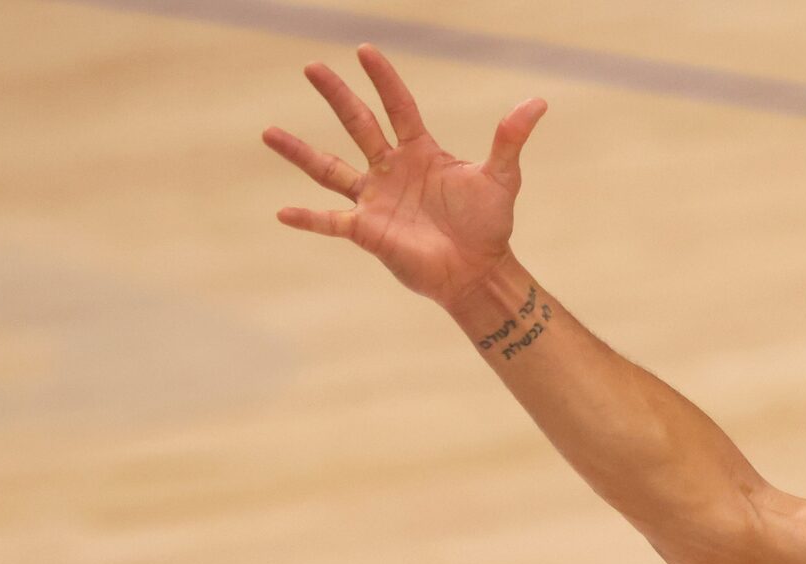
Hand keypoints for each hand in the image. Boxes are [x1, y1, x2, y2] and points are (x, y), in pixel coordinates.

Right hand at [264, 45, 546, 311]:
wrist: (479, 271)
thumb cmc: (488, 226)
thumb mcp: (501, 178)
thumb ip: (510, 140)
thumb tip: (537, 102)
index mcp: (420, 152)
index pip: (398, 107)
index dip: (384, 80)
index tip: (365, 50)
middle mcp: (391, 170)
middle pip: (358, 125)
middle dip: (337, 96)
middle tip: (313, 66)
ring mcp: (375, 199)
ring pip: (329, 170)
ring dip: (299, 152)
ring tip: (268, 132)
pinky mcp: (368, 231)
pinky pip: (331, 222)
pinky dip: (308, 219)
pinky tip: (282, 212)